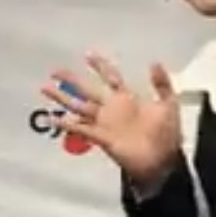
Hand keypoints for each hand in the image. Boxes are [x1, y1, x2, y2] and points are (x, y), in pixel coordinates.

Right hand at [40, 52, 180, 182]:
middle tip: (55, 70)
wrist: (162, 161)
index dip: (100, 66)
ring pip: (79, 106)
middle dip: (72, 80)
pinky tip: (53, 119)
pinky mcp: (101, 137)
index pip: (110, 77)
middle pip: (88, 90)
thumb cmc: (167, 134)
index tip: (88, 55)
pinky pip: (80, 128)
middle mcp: (112, 108)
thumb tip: (154, 63)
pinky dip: (66, 124)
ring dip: (63, 98)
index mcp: (127, 98)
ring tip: (46, 88)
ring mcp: (105, 123)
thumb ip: (162, 83)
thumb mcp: (169, 104)